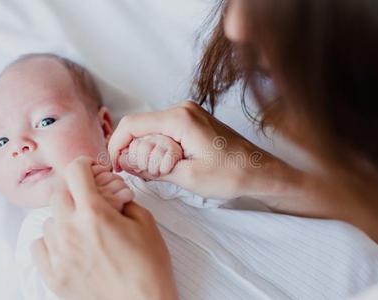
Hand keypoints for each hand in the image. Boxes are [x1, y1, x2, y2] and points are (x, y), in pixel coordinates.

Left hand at [31, 157, 177, 299]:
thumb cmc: (148, 267)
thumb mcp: (146, 223)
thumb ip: (124, 201)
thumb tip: (112, 195)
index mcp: (94, 213)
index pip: (76, 172)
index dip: (84, 164)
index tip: (90, 168)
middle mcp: (70, 230)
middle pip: (58, 195)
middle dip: (74, 191)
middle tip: (89, 200)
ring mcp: (58, 254)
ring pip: (48, 221)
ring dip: (63, 218)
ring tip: (81, 228)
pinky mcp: (53, 275)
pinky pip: (39, 246)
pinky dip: (51, 241)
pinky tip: (68, 245)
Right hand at [109, 101, 275, 199]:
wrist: (261, 170)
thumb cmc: (231, 174)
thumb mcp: (187, 177)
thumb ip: (153, 168)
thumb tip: (127, 163)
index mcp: (180, 118)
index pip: (132, 124)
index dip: (117, 145)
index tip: (116, 166)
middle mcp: (182, 109)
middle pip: (141, 126)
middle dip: (136, 151)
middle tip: (147, 175)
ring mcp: (189, 113)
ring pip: (152, 130)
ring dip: (149, 151)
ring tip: (162, 173)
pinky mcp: (194, 121)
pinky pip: (166, 131)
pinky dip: (161, 148)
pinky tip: (171, 165)